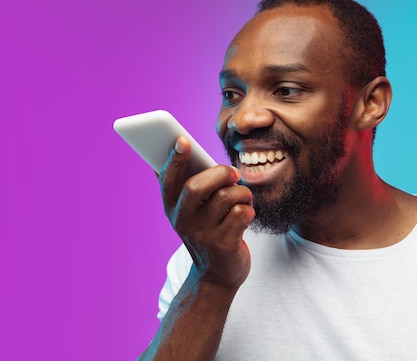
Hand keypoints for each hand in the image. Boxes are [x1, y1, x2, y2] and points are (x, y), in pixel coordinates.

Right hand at [159, 137, 254, 290]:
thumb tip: (177, 145)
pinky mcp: (224, 246)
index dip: (174, 159)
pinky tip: (246, 215)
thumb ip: (185, 182)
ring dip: (241, 192)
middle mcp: (183, 221)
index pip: (167, 180)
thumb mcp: (189, 210)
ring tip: (243, 196)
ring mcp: (203, 235)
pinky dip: (249, 209)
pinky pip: (242, 214)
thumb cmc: (206, 230)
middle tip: (233, 172)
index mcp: (171, 208)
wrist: (216, 275)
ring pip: (226, 197)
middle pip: (196, 187)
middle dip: (218, 173)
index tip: (182, 140)